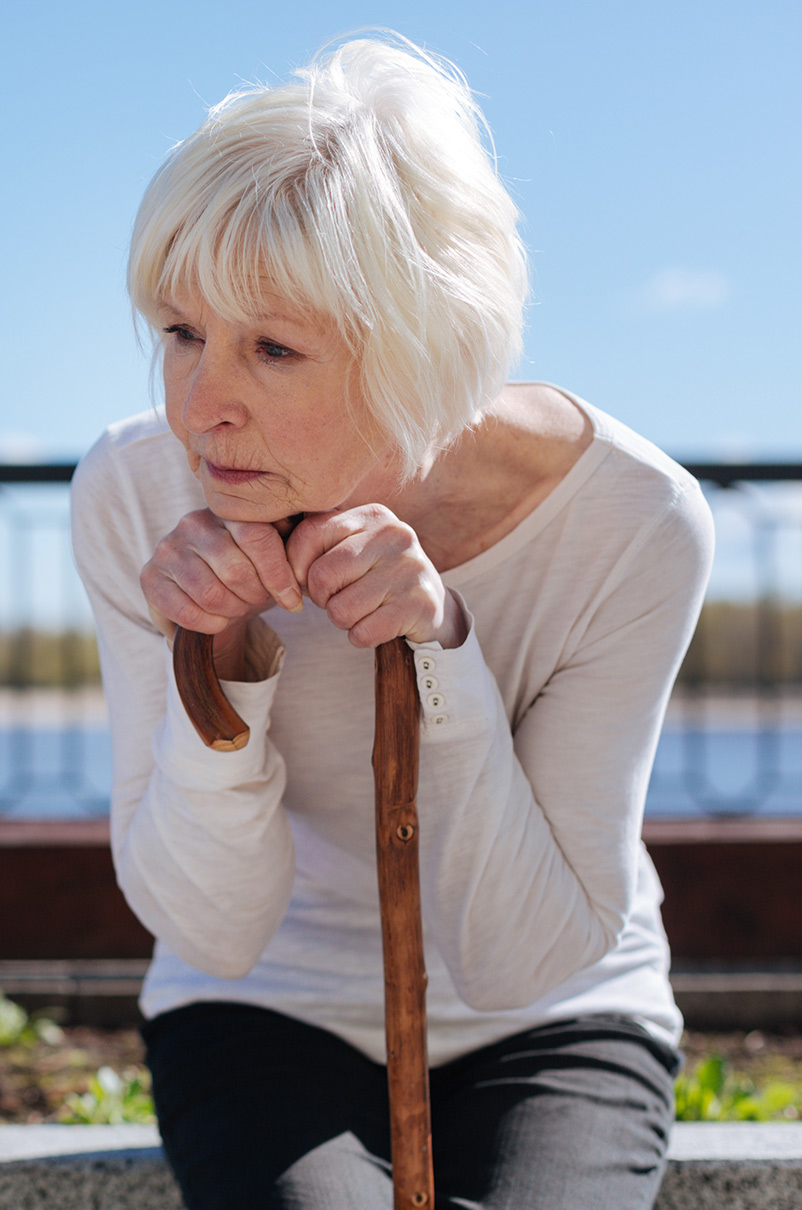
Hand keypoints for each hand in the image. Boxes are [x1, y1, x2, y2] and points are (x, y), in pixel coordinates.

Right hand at [140, 509, 302, 678]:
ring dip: (233, 611)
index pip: (259, 538)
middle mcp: (194, 523)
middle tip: (258, 602)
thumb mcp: (274, 558)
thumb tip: (313, 557)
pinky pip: (186, 611)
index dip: (279, 575)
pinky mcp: (150, 577)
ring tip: (238, 609)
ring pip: (211, 593)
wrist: (206, 597)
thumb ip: (294, 549)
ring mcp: (168, 548)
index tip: (293, 601)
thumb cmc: (248, 574)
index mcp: (229, 512)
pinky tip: (217, 620)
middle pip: (236, 570)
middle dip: (255, 596)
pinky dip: (209, 624)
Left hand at [286, 505, 466, 649]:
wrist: (432, 606)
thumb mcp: (352, 550)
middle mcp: (394, 535)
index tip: (308, 580)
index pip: (310, 534)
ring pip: (340, 609)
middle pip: (322, 575)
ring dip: (343, 620)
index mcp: (372, 515)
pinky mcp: (419, 605)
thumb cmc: (377, 577)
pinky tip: (378, 625)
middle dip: (322, 597)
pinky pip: (363, 632)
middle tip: (338, 599)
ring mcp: (409, 570)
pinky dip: (362, 636)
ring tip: (363, 611)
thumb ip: (316, 546)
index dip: (297, 566)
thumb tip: (279, 571)